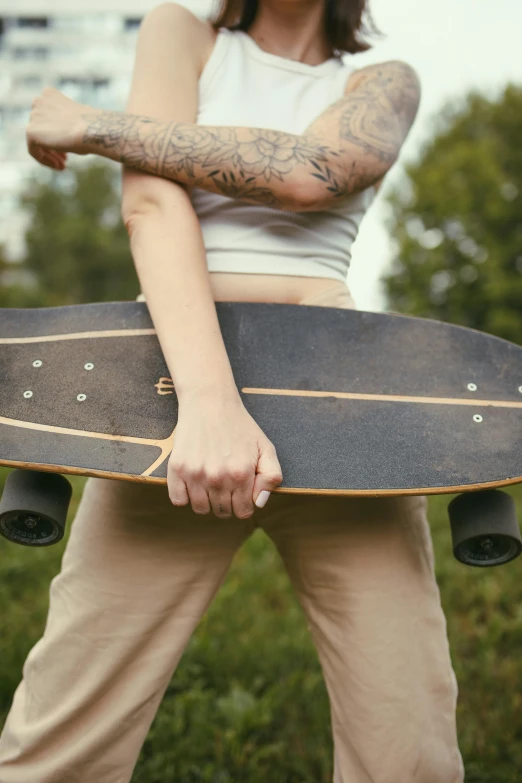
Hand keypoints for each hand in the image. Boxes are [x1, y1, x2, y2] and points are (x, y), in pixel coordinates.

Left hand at [26, 86, 95, 168]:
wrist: (93, 129)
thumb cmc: (92, 126)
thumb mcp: (78, 120)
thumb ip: (65, 123)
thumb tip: (63, 135)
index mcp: (50, 94)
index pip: (46, 117)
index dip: (56, 134)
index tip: (66, 146)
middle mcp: (38, 102)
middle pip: (41, 129)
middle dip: (52, 145)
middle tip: (65, 159)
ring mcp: (33, 116)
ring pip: (37, 141)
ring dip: (50, 155)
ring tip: (63, 165)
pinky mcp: (31, 131)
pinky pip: (33, 150)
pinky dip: (45, 160)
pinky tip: (60, 166)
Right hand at [167, 392, 282, 518]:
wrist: (210, 402)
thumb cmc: (240, 426)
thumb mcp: (266, 447)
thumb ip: (271, 477)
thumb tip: (259, 503)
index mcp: (241, 474)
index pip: (243, 512)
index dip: (244, 503)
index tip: (240, 491)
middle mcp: (218, 477)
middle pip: (222, 512)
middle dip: (226, 502)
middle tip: (225, 482)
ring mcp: (195, 474)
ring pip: (201, 509)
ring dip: (206, 500)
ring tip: (210, 481)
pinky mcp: (177, 468)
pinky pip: (178, 500)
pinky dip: (185, 496)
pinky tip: (193, 481)